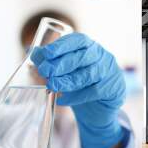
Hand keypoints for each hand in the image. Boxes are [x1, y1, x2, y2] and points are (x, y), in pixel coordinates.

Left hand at [31, 33, 127, 147]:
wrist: (98, 107)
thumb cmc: (79, 84)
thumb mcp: (65, 71)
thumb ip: (50, 61)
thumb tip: (34, 52)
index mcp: (89, 46)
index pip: (78, 40)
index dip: (62, 45)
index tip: (47, 53)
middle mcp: (102, 56)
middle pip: (82, 57)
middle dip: (61, 64)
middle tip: (44, 71)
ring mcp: (109, 71)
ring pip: (87, 75)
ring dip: (67, 81)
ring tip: (51, 86)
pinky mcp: (113, 88)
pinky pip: (94, 92)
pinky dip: (76, 97)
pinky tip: (62, 100)